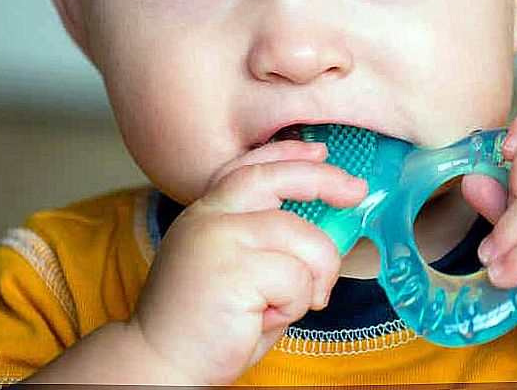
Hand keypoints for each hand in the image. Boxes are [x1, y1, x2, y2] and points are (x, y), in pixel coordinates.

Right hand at [127, 140, 367, 385]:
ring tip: (283, 306)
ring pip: (303, 238)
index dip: (287, 153)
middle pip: (277, 179)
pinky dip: (294, 304)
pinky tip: (262, 319)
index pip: (249, 168)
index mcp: (207, 214)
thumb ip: (271, 243)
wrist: (160, 365)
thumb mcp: (241, 270)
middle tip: (356, 193)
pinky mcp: (233, 270)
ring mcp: (218, 239)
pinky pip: (297, 278)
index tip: (320, 151)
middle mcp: (209, 218)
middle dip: (324, 180)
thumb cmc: (209, 326)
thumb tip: (326, 225)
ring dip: (312, 278)